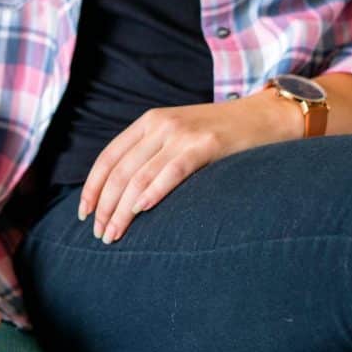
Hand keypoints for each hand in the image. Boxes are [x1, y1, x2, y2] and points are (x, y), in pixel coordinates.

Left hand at [80, 91, 299, 243]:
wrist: (268, 116)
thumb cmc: (222, 135)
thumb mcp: (178, 136)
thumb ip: (151, 154)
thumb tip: (120, 193)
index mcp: (148, 122)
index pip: (108, 158)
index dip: (92, 188)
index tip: (83, 214)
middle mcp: (160, 125)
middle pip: (119, 172)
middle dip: (105, 207)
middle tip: (100, 235)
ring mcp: (182, 134)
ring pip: (139, 177)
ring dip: (122, 211)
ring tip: (114, 235)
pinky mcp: (205, 145)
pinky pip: (171, 172)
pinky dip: (152, 193)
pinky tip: (139, 211)